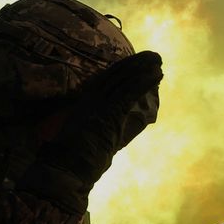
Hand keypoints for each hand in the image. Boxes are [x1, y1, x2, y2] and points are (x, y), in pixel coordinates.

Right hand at [20, 51, 162, 209]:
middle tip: (152, 56)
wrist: (65, 167)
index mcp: (84, 102)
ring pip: (124, 79)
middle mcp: (91, 98)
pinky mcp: (108, 112)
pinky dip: (144, 82)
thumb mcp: (82, 139)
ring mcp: (100, 104)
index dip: (122, 69)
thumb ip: (93, 130)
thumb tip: (108, 136)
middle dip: (135, 63)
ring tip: (158, 59)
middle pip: (116, 75)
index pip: (105, 79)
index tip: (136, 62)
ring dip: (143, 68)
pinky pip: (129, 92)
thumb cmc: (70, 159)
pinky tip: (156, 74)